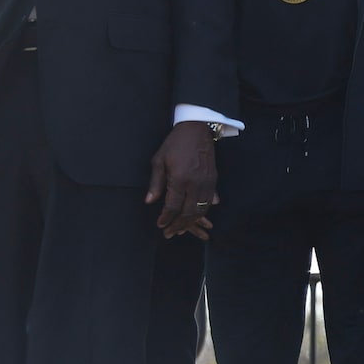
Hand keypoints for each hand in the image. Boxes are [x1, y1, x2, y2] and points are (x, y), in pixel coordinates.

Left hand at [144, 121, 218, 237]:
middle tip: (170, 233)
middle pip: (188, 213)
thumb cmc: (175, 144)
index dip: (166, 218)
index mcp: (180, 179)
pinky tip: (195, 217)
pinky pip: (209, 202)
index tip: (160, 225)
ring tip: (182, 229)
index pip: (173, 206)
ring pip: (201, 210)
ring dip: (192, 222)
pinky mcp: (213, 180)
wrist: (197, 130)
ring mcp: (207, 183)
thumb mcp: (159, 160)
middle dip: (179, 225)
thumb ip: (155, 183)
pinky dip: (202, 212)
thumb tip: (150, 201)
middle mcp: (195, 184)